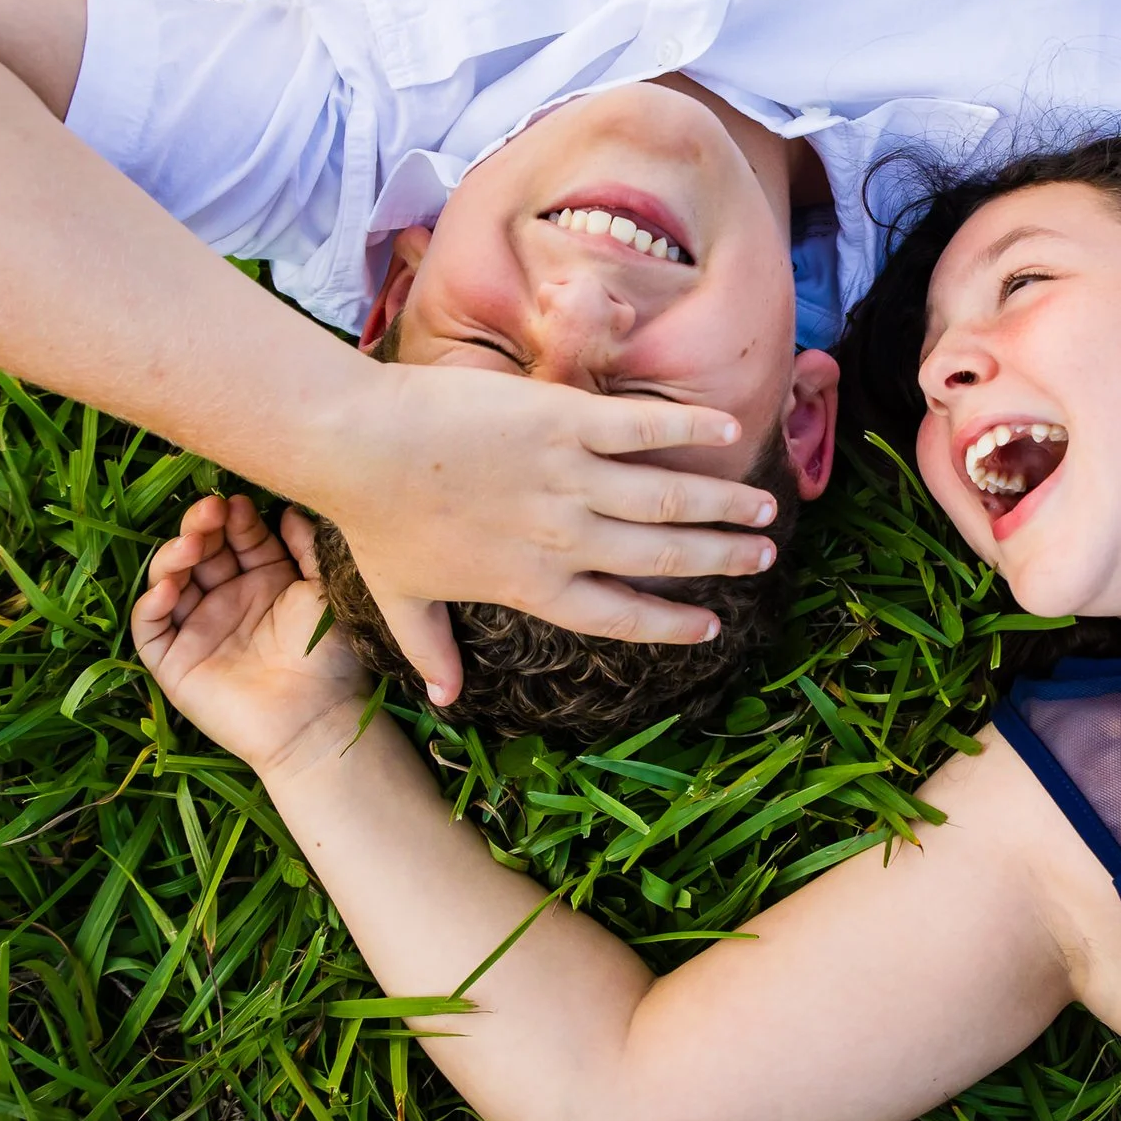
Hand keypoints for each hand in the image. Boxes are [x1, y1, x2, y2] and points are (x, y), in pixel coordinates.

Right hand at [131, 495, 371, 777]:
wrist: (318, 720)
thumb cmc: (330, 657)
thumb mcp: (324, 592)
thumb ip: (308, 550)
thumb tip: (289, 510)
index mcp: (264, 581)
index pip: (237, 538)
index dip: (234, 518)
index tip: (239, 502)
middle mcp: (227, 600)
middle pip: (200, 552)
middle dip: (200, 527)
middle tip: (209, 511)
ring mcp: (198, 630)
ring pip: (169, 581)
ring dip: (173, 557)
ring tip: (191, 543)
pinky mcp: (174, 663)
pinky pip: (151, 628)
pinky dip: (151, 604)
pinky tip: (169, 587)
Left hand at [317, 365, 781, 703]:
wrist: (356, 445)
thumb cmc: (373, 520)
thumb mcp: (401, 597)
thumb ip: (430, 650)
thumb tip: (445, 701)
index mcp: (531, 584)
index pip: (619, 614)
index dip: (670, 622)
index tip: (710, 624)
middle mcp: (562, 537)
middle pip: (662, 555)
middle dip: (720, 558)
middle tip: (764, 556)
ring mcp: (567, 477)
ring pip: (668, 497)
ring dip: (723, 504)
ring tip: (764, 509)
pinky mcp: (564, 419)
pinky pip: (643, 428)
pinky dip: (690, 428)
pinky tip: (730, 428)